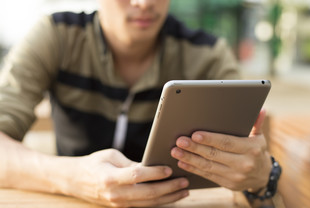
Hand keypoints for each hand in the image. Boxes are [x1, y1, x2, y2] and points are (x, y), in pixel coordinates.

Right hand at [71, 149, 188, 206]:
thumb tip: (152, 166)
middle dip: (168, 188)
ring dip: (168, 198)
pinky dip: (159, 202)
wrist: (75, 180)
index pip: (137, 176)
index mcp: (110, 177)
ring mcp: (118, 203)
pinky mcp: (121, 207)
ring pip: (148, 203)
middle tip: (184, 181)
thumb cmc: (95, 163)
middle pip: (147, 193)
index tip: (169, 168)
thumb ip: (131, 163)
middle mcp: (115, 193)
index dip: (155, 173)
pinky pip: (143, 206)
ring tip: (183, 191)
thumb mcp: (111, 156)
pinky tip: (170, 196)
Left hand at [171, 109, 270, 190]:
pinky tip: (183, 162)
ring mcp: (235, 176)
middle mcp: (243, 163)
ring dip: (190, 159)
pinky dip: (194, 169)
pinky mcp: (227, 184)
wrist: (263, 176)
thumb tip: (260, 109)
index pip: (227, 142)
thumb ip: (256, 123)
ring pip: (208, 166)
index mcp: (251, 149)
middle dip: (195, 148)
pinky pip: (208, 175)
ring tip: (176, 152)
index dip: (210, 139)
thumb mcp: (259, 137)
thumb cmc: (257, 151)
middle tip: (180, 141)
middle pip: (214, 154)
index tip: (195, 135)